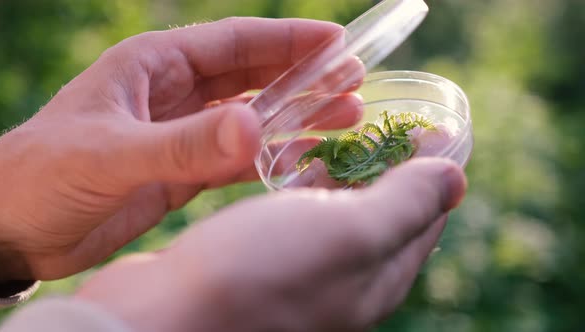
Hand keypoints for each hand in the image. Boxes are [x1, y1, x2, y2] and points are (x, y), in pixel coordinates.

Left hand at [0, 18, 362, 280]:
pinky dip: (269, 157)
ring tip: (344, 118)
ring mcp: (180, 134)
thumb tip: (254, 129)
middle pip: (252, 77)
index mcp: (154, 66)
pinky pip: (236, 158)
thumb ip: (184, 145)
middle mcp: (173, 94)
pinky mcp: (181, 172)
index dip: (288, 39)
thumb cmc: (41, 176)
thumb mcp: (111, 154)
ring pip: (250, 118)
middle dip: (303, 79)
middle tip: (354, 84)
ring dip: (294, 118)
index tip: (337, 42)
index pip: (235, 42)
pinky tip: (301, 157)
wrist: (11, 228)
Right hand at [76, 158, 466, 331]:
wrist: (164, 316)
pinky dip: (309, 187)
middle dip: (391, 169)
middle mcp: (345, 284)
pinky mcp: (263, 263)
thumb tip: (455, 179)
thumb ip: (405, 207)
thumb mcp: (349, 233)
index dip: (432, 171)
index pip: (425, 220)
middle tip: (383, 122)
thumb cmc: (258, 275)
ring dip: (348, 174)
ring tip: (345, 134)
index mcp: (377, 280)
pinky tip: (298, 166)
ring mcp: (302, 274)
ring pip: (339, 215)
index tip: (427, 126)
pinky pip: (301, 218)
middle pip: (384, 217)